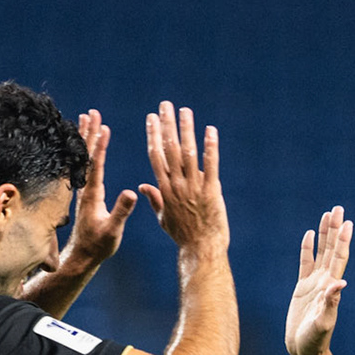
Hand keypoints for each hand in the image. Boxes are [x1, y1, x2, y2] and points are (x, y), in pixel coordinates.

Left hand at [58, 110, 136, 271]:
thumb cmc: (99, 245)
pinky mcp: (83, 192)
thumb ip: (121, 211)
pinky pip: (82, 165)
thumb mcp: (113, 230)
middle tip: (92, 112)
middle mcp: (83, 188)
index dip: (99, 146)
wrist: (83, 255)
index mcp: (91, 195)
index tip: (103, 128)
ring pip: (82, 158)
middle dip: (89, 132)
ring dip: (85, 137)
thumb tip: (130, 193)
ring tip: (86, 117)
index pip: (94, 165)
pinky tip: (86, 142)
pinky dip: (84, 150)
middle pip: (85, 155)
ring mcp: (82, 189)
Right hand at [139, 101, 227, 254]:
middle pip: (169, 149)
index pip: (156, 156)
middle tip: (166, 105)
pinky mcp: (211, 192)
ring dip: (186, 130)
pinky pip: (211, 166)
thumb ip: (154, 199)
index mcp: (165, 189)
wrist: (200, 249)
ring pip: (188, 153)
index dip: (153, 135)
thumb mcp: (163, 218)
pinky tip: (210, 130)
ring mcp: (194, 188)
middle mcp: (177, 185)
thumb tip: (143, 186)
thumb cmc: (182, 235)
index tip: (151, 118)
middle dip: (167, 125)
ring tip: (185, 111)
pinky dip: (210, 147)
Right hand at [284, 206, 352, 354]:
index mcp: (331, 287)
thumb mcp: (323, 323)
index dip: (343, 240)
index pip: (339, 258)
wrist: (305, 351)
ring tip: (326, 214)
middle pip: (332, 249)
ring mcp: (314, 284)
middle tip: (338, 208)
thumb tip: (340, 284)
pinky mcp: (302, 288)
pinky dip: (307, 248)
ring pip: (320, 252)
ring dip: (324, 234)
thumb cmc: (315, 341)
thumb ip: (331, 304)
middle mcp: (325, 282)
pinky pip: (305, 263)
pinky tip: (308, 235)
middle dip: (335, 229)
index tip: (347, 223)